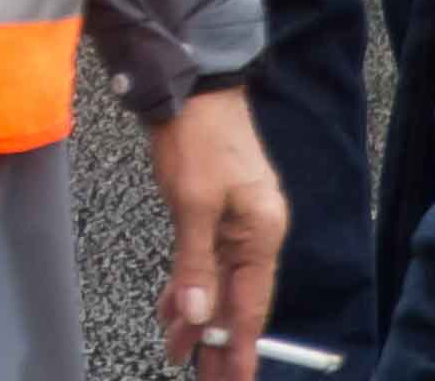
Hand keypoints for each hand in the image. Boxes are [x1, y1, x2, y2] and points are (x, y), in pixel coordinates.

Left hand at [147, 84, 285, 363]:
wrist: (192, 82)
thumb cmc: (198, 135)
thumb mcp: (192, 203)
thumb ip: (195, 263)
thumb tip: (199, 314)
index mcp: (261, 233)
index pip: (252, 305)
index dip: (241, 346)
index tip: (234, 379)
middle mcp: (256, 231)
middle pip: (237, 298)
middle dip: (217, 339)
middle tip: (201, 375)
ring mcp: (237, 220)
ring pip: (218, 281)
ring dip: (197, 314)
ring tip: (177, 348)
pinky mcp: (216, 209)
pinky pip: (205, 259)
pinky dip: (189, 282)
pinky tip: (172, 306)